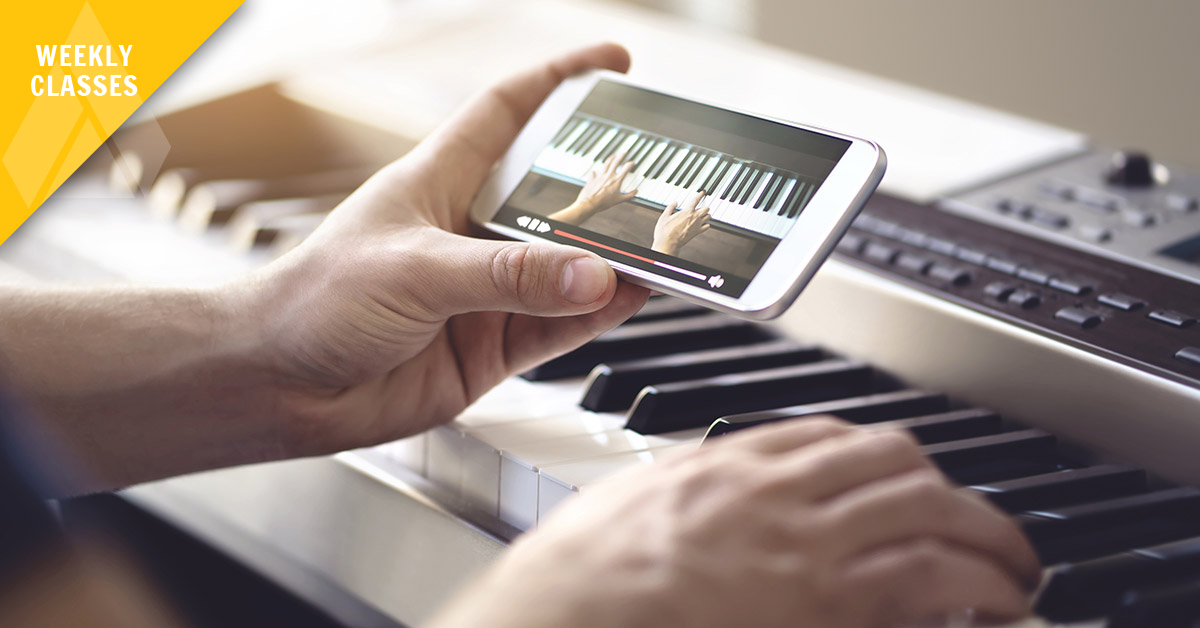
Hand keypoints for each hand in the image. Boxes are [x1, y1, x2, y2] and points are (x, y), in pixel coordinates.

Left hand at [243, 44, 649, 455]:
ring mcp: (485, 291)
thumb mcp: (415, 270)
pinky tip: (630, 297)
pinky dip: (597, 313)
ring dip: (613, 258)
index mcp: (440, 181)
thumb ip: (507, 276)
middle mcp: (469, 231)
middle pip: (557, 196)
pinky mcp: (492, 346)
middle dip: (610, 185)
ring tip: (664, 244)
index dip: (560, 81)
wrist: (279, 387)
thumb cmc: (314, 302)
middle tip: (665, 177)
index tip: (615, 64)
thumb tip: (592, 274)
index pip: (510, 111)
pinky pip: (560, 325)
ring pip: (568, 267)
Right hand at [433, 418, 1039, 627]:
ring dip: (985, 537)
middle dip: (946, 491)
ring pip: (929, 510)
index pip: (828, 437)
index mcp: (726, 469)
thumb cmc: (574, 585)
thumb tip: (707, 509)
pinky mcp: (832, 604)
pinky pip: (929, 579)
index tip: (896, 479)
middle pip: (894, 462)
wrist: (562, 623)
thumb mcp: (626, 510)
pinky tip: (993, 603)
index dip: (878, 459)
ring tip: (1011, 567)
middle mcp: (777, 494)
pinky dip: (975, 586)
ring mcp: (809, 547)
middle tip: (972, 522)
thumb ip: (686, 501)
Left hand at [549, 151, 637, 224]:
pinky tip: (594, 172)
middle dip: (621, 156)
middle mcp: (608, 176)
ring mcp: (600, 176)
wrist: (590, 204)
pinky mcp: (592, 179)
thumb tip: (636, 192)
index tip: (632, 162)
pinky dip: (594, 172)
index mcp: (616, 180)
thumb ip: (629, 196)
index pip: (626, 169)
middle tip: (624, 152)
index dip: (630, 164)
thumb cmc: (604, 203)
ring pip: (606, 164)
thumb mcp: (619, 200)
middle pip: (616, 162)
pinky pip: (593, 173)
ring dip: (610, 159)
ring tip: (612, 156)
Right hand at [652, 190, 710, 254]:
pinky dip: (706, 224)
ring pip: (708, 217)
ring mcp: (697, 225)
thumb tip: (675, 202)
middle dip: (704, 206)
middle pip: (706, 208)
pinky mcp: (697, 232)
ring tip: (704, 214)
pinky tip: (704, 224)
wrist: (668, 243)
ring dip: (706, 214)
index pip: (696, 200)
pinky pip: (707, 227)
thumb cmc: (665, 231)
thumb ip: (670, 207)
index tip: (703, 192)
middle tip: (702, 206)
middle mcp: (694, 217)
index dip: (700, 194)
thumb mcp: (664, 216)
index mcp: (687, 211)